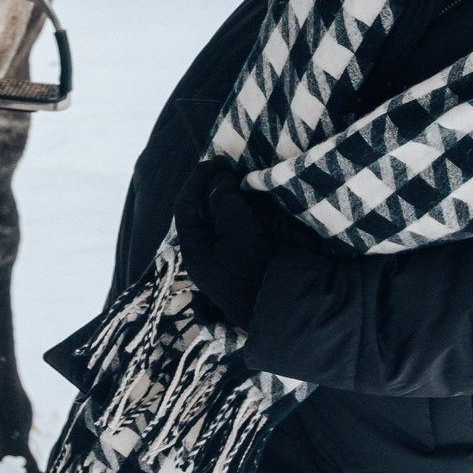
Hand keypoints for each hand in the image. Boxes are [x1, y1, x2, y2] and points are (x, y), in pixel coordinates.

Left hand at [173, 159, 282, 328]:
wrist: (287, 312)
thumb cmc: (257, 270)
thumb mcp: (238, 229)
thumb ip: (225, 199)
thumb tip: (221, 179)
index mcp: (195, 252)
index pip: (186, 207)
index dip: (197, 180)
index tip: (214, 160)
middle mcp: (206, 258)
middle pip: (204, 214)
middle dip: (216, 190)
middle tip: (232, 170)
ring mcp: (226, 265)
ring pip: (223, 223)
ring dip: (233, 203)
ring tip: (248, 185)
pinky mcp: (246, 268)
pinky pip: (240, 235)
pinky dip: (248, 218)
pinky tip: (260, 209)